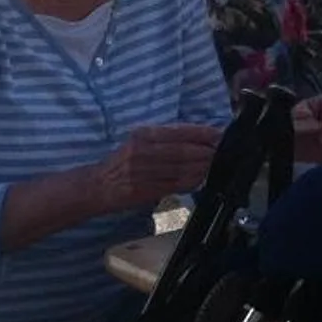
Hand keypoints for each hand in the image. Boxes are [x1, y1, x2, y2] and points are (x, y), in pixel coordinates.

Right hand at [92, 123, 221, 212]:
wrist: (97, 186)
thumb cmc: (122, 162)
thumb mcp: (139, 141)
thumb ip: (166, 138)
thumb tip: (200, 138)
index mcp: (143, 135)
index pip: (180, 131)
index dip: (203, 133)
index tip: (219, 134)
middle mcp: (142, 151)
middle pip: (184, 151)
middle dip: (208, 152)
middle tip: (224, 152)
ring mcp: (143, 172)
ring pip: (183, 169)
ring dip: (204, 167)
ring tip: (217, 165)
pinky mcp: (144, 190)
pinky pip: (175, 185)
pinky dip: (192, 181)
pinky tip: (200, 178)